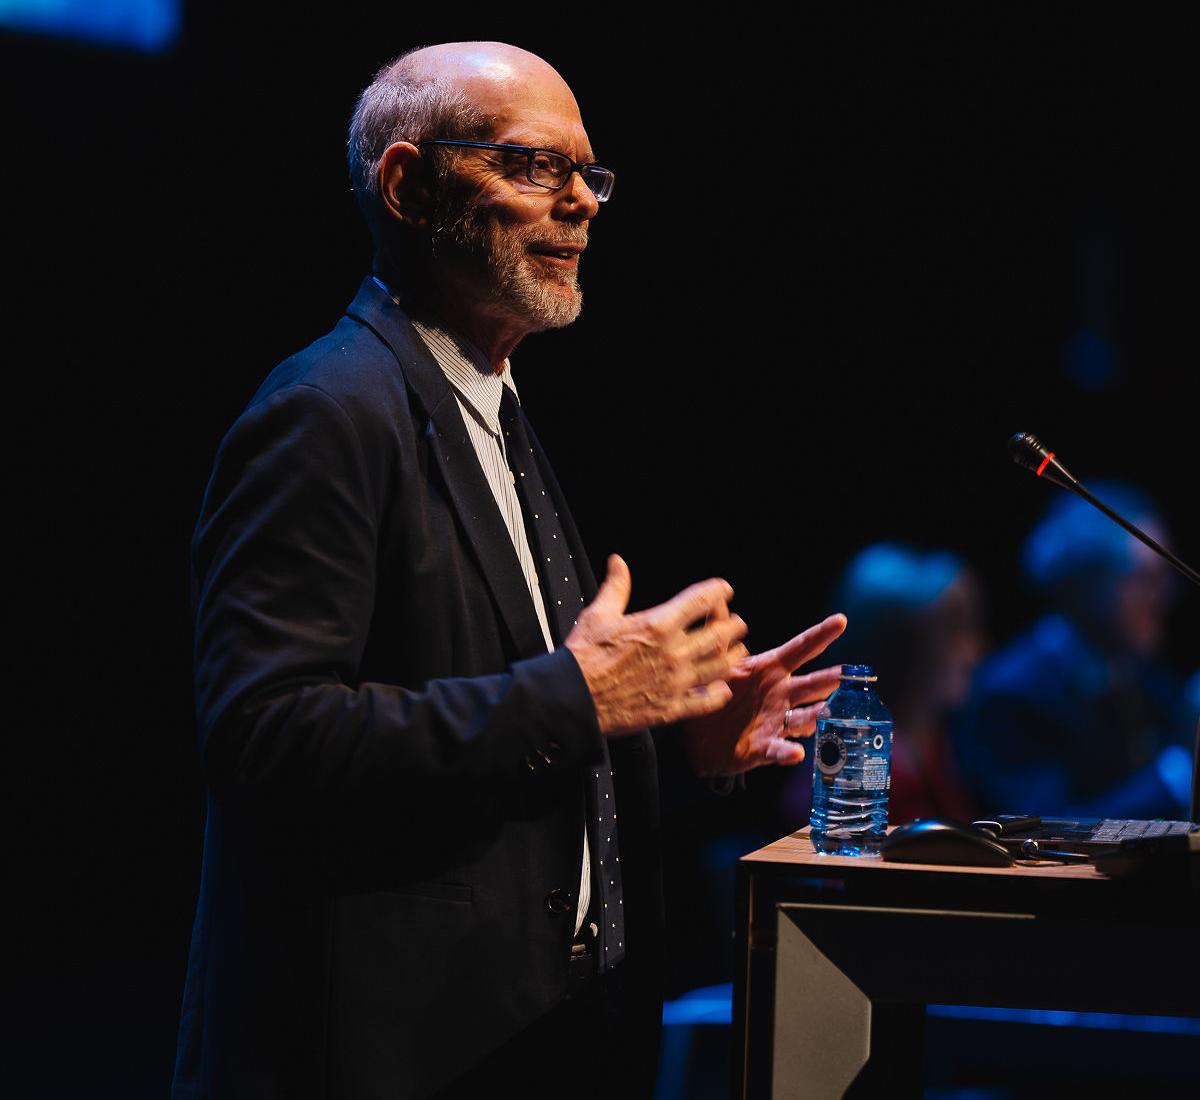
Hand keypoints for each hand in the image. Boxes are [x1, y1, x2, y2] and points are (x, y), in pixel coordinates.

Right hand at [566, 555, 749, 734]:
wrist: (572, 699)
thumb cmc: (583, 657)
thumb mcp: (598, 614)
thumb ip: (616, 587)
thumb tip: (618, 562)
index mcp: (658, 624)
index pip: (701, 600)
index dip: (719, 591)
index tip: (724, 590)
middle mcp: (673, 652)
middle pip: (719, 634)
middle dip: (733, 625)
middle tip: (736, 622)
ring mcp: (675, 682)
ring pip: (720, 667)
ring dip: (734, 656)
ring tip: (738, 650)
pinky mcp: (671, 708)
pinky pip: (707, 701)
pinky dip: (719, 693)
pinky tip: (722, 688)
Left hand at [680, 612, 846, 775]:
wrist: (696, 738)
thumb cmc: (713, 694)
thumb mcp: (715, 664)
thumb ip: (719, 636)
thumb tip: (716, 597)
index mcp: (770, 669)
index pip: (800, 649)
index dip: (820, 635)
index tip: (840, 621)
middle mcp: (781, 694)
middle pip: (811, 684)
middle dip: (831, 679)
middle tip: (848, 673)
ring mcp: (777, 722)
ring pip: (804, 718)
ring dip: (816, 715)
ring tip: (825, 712)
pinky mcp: (765, 748)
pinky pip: (779, 750)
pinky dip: (788, 752)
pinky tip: (795, 752)